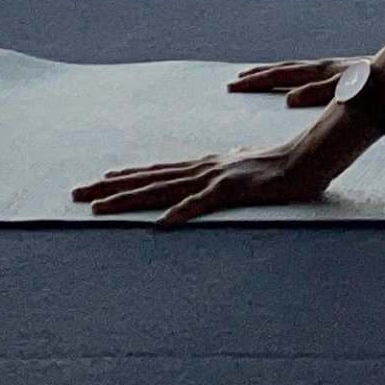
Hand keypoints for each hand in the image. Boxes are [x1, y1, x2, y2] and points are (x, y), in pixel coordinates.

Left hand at [73, 120, 342, 223]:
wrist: (308, 159)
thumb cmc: (280, 167)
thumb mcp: (245, 170)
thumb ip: (225, 174)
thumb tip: (215, 172)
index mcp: (204, 166)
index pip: (156, 173)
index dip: (125, 178)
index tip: (97, 183)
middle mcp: (202, 169)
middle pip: (148, 180)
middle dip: (110, 188)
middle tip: (76, 195)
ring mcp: (214, 178)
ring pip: (163, 191)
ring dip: (130, 200)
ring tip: (99, 208)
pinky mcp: (231, 191)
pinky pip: (202, 204)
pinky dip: (181, 213)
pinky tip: (160, 225)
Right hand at [225, 55, 359, 110]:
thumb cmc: (379, 88)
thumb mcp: (347, 91)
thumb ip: (318, 94)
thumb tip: (287, 100)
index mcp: (321, 71)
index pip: (281, 75)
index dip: (258, 81)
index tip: (235, 85)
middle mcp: (323, 68)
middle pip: (283, 70)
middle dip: (258, 76)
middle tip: (233, 84)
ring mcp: (332, 71)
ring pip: (294, 70)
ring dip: (272, 75)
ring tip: (252, 79)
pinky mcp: (341, 77)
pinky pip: (307, 76)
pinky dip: (290, 78)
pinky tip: (290, 88)